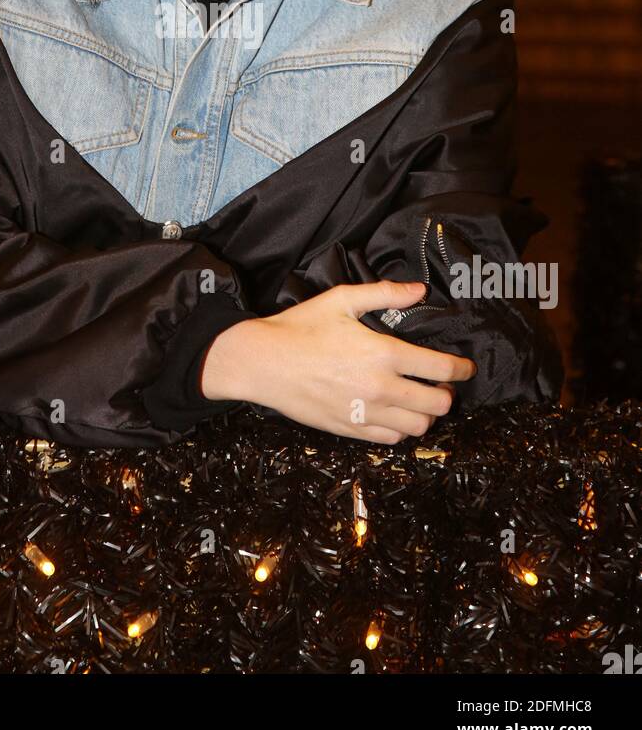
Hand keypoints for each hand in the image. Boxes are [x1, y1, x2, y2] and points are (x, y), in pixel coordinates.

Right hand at [200, 278, 474, 443]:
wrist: (263, 363)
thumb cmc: (301, 327)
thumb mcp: (342, 300)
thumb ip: (385, 294)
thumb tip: (419, 290)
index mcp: (384, 354)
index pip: (440, 369)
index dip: (461, 369)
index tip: (465, 368)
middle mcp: (380, 389)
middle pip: (438, 404)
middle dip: (448, 395)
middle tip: (443, 385)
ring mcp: (365, 414)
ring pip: (418, 427)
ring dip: (427, 414)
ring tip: (421, 400)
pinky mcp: (349, 430)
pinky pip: (391, 439)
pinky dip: (401, 429)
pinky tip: (395, 413)